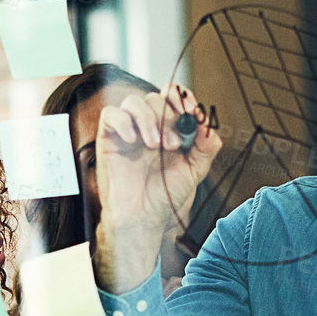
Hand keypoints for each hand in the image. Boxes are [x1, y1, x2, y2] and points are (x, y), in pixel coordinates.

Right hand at [94, 84, 220, 289]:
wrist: (143, 218)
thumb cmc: (166, 196)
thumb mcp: (195, 170)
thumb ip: (206, 146)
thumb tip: (207, 122)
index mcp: (169, 129)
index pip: (173, 97)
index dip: (181, 96)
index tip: (190, 109)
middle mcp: (148, 127)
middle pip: (155, 98)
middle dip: (167, 116)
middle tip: (173, 144)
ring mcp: (128, 132)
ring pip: (133, 102)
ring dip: (147, 119)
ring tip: (155, 146)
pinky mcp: (109, 139)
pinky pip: (110, 114)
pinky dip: (123, 122)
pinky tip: (133, 140)